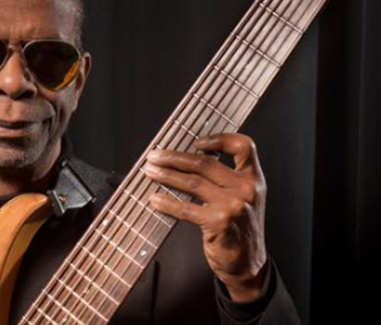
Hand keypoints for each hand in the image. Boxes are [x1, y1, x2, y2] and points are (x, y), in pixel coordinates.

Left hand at [143, 133, 267, 302]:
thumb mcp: (245, 199)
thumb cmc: (240, 229)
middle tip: (155, 156)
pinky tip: (155, 200)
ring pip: (191, 182)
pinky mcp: (219, 223)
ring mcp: (233, 206)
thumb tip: (187, 159)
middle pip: (205, 163)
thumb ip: (227, 179)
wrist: (248, 264)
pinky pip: (185, 209)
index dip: (219, 139)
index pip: (243, 146)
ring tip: (150, 172)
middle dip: (174, 157)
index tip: (196, 142)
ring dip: (166, 175)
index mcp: (253, 179)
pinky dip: (167, 203)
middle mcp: (246, 189)